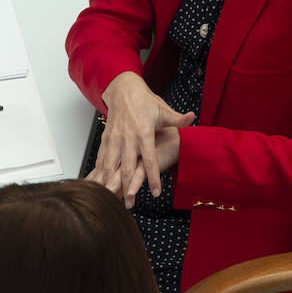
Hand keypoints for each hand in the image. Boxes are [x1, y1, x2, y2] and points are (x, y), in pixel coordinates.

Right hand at [88, 72, 194, 207]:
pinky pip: (101, 159)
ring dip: (110, 183)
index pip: (149, 159)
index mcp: (143, 133)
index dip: (153, 177)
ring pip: (110, 166)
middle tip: (130, 203)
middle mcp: (127, 138)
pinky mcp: (105, 139)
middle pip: (127, 167)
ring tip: (111, 199)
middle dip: (128, 186)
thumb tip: (193, 118)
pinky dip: (99, 173)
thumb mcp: (163, 109)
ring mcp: (114, 139)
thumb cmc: (144, 101)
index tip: (156, 192)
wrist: (123, 89)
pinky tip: (98, 185)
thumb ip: (178, 119)